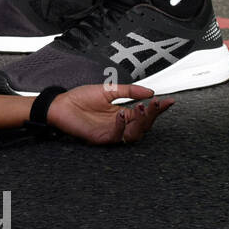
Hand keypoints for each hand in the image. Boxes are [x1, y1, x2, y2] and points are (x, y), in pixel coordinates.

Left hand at [46, 84, 173, 144]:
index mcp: (123, 114)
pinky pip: (116, 137)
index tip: (169, 101)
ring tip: (142, 107)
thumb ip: (129, 90)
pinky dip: (121, 126)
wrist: (59, 104)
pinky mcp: (100, 138)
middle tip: (156, 103)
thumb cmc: (80, 98)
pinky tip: (121, 115)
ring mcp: (111, 132)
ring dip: (141, 122)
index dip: (158, 108)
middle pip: (144, 125)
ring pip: (134, 134)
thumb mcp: (108, 90)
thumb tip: (150, 91)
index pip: (145, 114)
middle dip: (152, 114)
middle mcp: (120, 125)